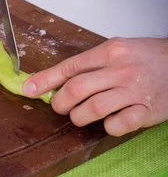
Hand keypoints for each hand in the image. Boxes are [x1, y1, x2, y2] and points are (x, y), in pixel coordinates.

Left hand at [23, 37, 167, 135]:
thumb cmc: (146, 57)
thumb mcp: (118, 49)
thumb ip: (93, 63)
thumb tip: (62, 78)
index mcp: (110, 52)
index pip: (70, 66)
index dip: (46, 79)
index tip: (29, 88)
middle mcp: (120, 70)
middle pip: (77, 88)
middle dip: (61, 102)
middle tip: (59, 106)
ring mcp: (134, 91)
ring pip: (94, 108)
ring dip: (79, 117)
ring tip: (78, 117)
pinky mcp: (147, 111)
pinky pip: (119, 124)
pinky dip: (108, 127)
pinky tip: (108, 123)